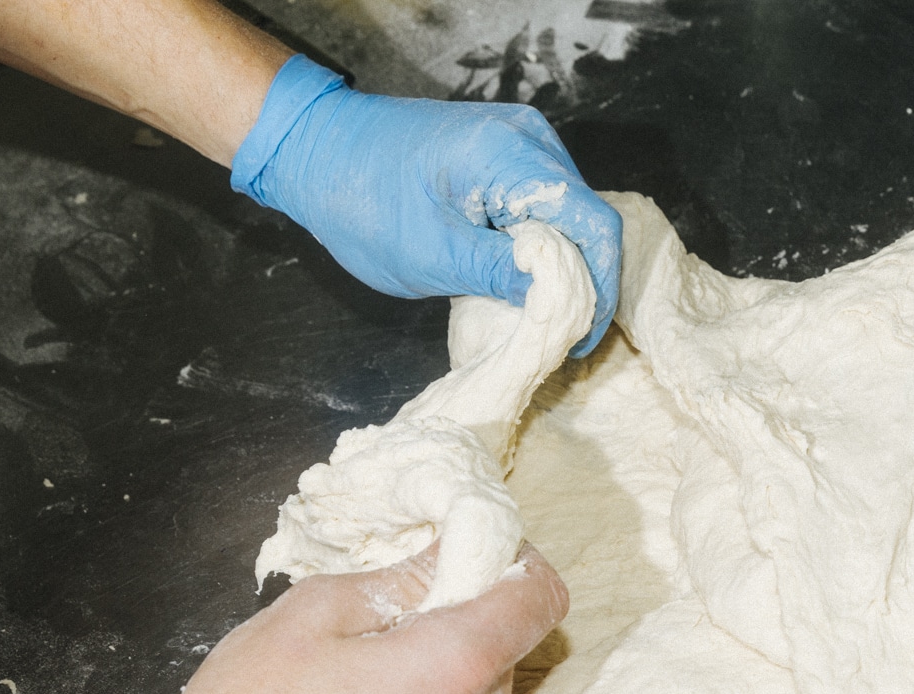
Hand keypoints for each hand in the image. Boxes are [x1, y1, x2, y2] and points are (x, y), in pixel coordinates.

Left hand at [231, 55, 620, 356]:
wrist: (314, 149)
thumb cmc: (360, 201)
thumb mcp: (434, 256)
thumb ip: (505, 276)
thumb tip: (562, 304)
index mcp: (511, 155)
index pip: (592, 223)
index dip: (599, 286)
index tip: (581, 335)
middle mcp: (527, 137)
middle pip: (586, 217)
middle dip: (583, 280)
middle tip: (563, 335)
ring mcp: (517, 139)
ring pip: (567, 214)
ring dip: (562, 265)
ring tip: (544, 314)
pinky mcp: (503, 151)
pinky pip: (541, 203)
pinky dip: (540, 245)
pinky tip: (523, 280)